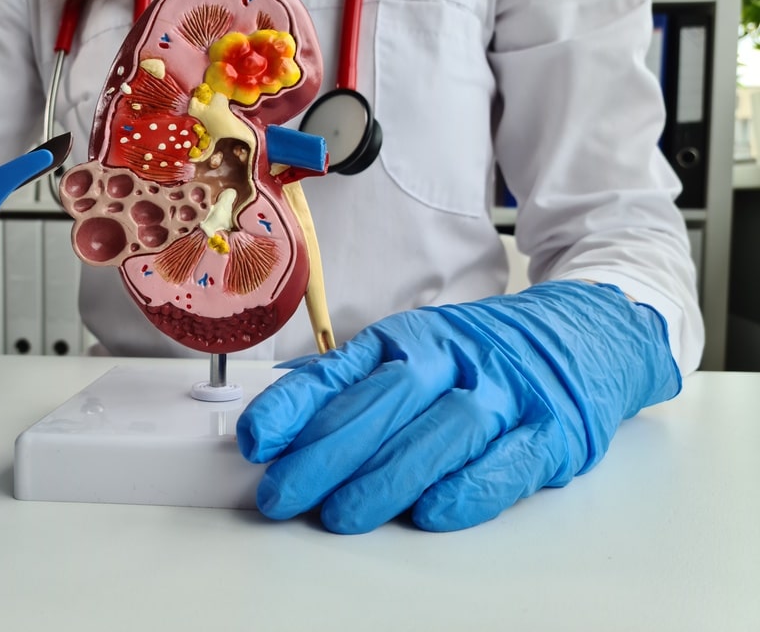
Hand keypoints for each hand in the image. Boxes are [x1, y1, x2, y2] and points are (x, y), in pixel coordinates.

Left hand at [237, 281, 680, 533]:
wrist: (589, 331)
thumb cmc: (487, 352)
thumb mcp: (420, 349)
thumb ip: (359, 382)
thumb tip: (286, 415)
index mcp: (415, 336)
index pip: (345, 370)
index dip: (296, 405)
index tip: (256, 439)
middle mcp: (458, 358)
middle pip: (387, 400)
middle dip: (328, 451)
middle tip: (283, 493)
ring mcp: (507, 392)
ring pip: (443, 430)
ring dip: (388, 475)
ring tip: (341, 514)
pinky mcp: (553, 429)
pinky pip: (510, 459)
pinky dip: (470, 487)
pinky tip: (431, 512)